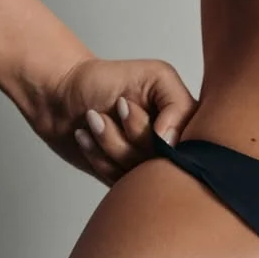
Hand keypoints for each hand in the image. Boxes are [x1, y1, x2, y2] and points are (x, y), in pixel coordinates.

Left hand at [23, 55, 198, 185]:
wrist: (63, 94)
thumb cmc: (107, 79)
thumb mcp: (155, 75)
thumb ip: (178, 104)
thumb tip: (172, 144)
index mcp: (187, 124)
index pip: (195, 146)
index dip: (163, 132)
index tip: (128, 106)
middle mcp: (172, 149)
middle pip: (164, 162)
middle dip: (131, 133)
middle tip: (116, 106)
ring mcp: (146, 168)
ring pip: (137, 173)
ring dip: (109, 141)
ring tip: (94, 117)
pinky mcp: (122, 182)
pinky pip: (115, 181)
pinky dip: (96, 155)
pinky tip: (86, 135)